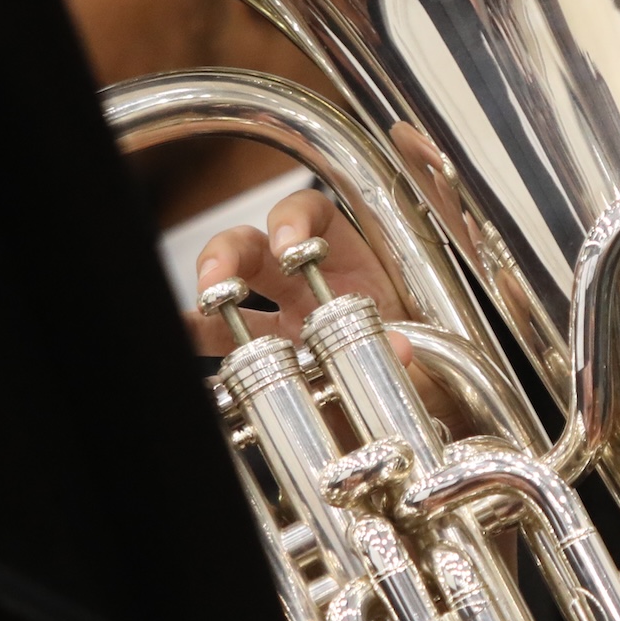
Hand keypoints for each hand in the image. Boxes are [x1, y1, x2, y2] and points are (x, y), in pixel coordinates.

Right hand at [186, 188, 409, 357]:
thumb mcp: (430, 357)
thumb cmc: (423, 366)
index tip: (289, 249)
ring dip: (207, 297)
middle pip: (255, 246)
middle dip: (228, 255)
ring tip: (195, 319)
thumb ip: (417, 354)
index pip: (316, 215)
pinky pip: (226, 347)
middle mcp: (308, 286)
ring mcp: (281, 322)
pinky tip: (190, 354)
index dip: (296, 219)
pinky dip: (203, 346)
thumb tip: (399, 350)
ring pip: (229, 292)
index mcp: (352, 266)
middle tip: (220, 285)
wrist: (418, 405)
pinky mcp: (267, 361)